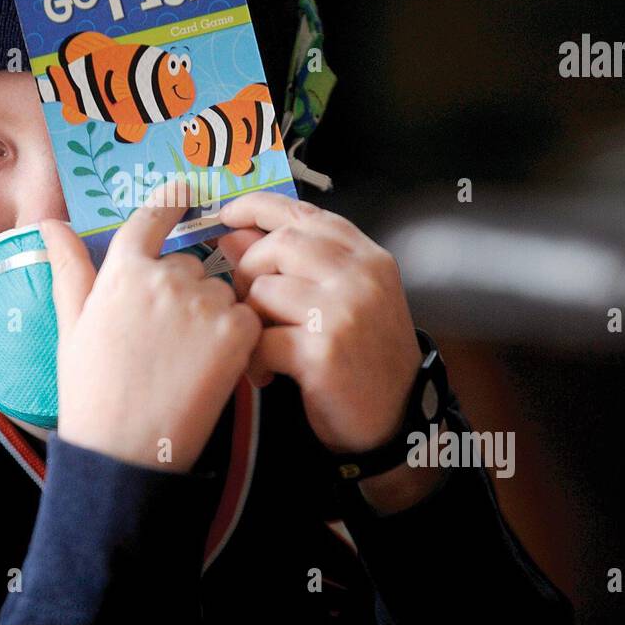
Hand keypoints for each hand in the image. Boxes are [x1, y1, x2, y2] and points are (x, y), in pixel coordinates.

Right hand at [40, 180, 261, 472]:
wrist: (124, 450)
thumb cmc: (90, 390)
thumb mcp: (72, 325)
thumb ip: (69, 268)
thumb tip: (50, 222)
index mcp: (123, 270)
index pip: (152, 215)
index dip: (170, 200)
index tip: (185, 188)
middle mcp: (166, 276)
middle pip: (188, 265)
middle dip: (182, 293)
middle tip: (162, 341)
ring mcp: (204, 303)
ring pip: (218, 292)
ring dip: (210, 315)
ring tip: (182, 361)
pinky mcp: (236, 332)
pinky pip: (244, 316)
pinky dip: (235, 337)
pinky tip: (208, 367)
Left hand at [214, 192, 423, 456]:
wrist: (396, 417)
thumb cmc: (363, 355)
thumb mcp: (341, 298)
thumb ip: (294, 262)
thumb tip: (231, 234)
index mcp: (366, 257)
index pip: (303, 212)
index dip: (257, 207)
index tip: (227, 213)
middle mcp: (360, 276)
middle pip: (278, 245)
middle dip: (249, 271)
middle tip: (250, 304)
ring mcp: (343, 311)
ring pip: (264, 290)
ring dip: (251, 319)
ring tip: (264, 344)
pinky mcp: (323, 351)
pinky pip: (261, 338)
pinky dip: (254, 359)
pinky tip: (267, 373)